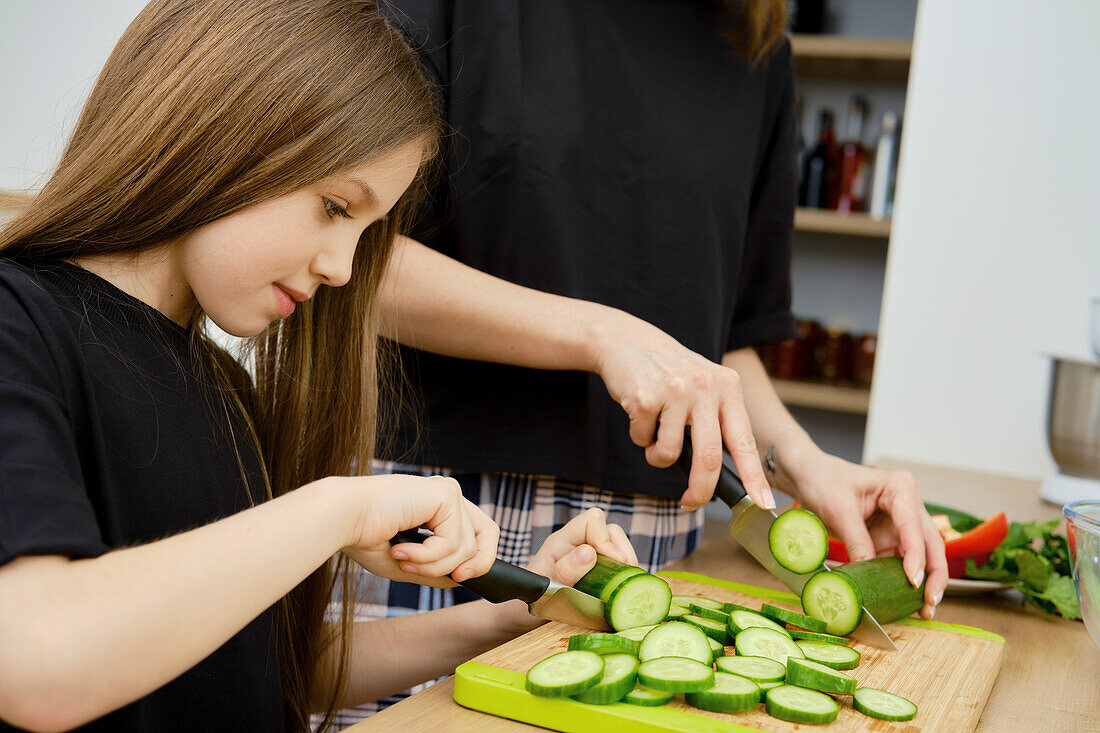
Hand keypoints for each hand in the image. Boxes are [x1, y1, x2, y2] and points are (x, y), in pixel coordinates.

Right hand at [337, 474, 498, 587]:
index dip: (477, 560)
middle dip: (476, 564)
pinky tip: (399, 551)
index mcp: (437, 506)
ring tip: (401, 560)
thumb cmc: (362, 536)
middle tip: (455, 577)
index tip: (458, 578)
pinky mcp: (445, 495)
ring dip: (432, 565)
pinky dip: (426, 557)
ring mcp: (447, 492)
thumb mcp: (406, 562)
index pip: (476, 532)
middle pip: (488, 533)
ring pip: (466, 548)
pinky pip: (452, 543)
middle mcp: (446, 495)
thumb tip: (461, 578)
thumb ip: (434, 568)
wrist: (340, 518)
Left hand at [496, 508, 638, 632]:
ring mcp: (588, 557)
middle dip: (621, 552)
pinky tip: (620, 591)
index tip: (610, 564)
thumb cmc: (528, 602)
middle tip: (621, 578)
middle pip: (610, 530)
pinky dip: (624, 575)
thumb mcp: (543, 589)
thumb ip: (564, 571)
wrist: (522, 618)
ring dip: (626, 565)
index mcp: (561, 541)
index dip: (604, 539)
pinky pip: (619, 564)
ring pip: (619, 546)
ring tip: (623, 585)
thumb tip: (589, 553)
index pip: (592, 520)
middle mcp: (577, 544)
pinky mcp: (597, 571)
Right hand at [590, 314, 774, 511]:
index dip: (754, 476)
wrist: (627, 341)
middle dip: (700, 489)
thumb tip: (725, 474)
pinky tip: (639, 414)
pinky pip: (643, 440)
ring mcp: (675, 391)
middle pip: (709, 457)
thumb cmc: (668, 372)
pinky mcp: (645, 398)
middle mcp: (706, 386)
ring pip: (670, 453)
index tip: (764, 503)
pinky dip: (639, 437)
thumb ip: (718, 420)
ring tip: (654, 432)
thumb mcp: (705, 385)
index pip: (744, 440)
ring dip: (658, 455)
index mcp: (728, 386)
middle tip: (691, 502)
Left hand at [778, 439, 948, 618]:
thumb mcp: (839, 511)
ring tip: (924, 610)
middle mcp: (908, 505)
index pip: (914, 526)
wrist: (809, 476)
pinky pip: (901, 561)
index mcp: (900, 489)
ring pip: (921, 555)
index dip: (916, 556)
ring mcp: (901, 522)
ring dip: (923, 582)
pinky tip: (905, 601)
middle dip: (934, 574)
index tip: (914, 581)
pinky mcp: (889, 536)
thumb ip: (857, 542)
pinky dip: (903, 580)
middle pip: (930, 543)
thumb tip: (867, 577)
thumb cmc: (824, 481)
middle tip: (930, 602)